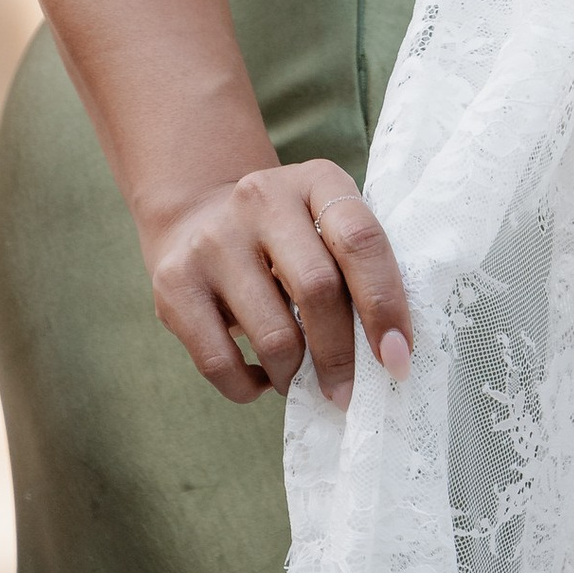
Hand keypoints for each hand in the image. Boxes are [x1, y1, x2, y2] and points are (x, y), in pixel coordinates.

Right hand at [139, 158, 412, 410]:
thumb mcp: (321, 222)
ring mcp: (214, 240)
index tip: (398, 357)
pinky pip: (219, 361)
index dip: (385, 304)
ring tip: (299, 379)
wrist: (196, 213)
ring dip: (294, 375)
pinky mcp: (175, 283)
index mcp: (316, 180)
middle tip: (347, 392)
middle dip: (341, 355)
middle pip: (318, 290)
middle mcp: (262, 199)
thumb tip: (390, 352)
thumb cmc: (284, 235)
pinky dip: (249, 387)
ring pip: (274, 335)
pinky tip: (261, 378)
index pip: (361, 240)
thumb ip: (354, 266)